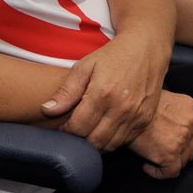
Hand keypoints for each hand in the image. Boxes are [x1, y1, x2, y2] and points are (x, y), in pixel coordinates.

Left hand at [40, 31, 164, 150]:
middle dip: (81, 138)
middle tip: (76, 128)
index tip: (64, 124)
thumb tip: (47, 110)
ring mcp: (136, 115)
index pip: (79, 127)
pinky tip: (105, 126)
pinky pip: (124, 140)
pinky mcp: (145, 119)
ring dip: (96, 142)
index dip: (67, 129)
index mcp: (103, 93)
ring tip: (89, 128)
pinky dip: (112, 139)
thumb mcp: (85, 66)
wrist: (146, 48)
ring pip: (110, 144)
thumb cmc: (112, 55)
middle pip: (94, 141)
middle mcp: (121, 108)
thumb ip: (66, 91)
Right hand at [126, 91, 192, 179]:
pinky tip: (148, 167)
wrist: (124, 109)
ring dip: (169, 162)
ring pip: (183, 162)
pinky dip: (159, 173)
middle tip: (164, 152)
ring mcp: (182, 140)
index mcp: (192, 109)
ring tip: (152, 157)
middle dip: (181, 154)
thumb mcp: (165, 99)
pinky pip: (171, 172)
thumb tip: (176, 129)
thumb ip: (178, 114)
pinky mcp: (170, 155)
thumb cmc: (139, 104)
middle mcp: (191, 125)